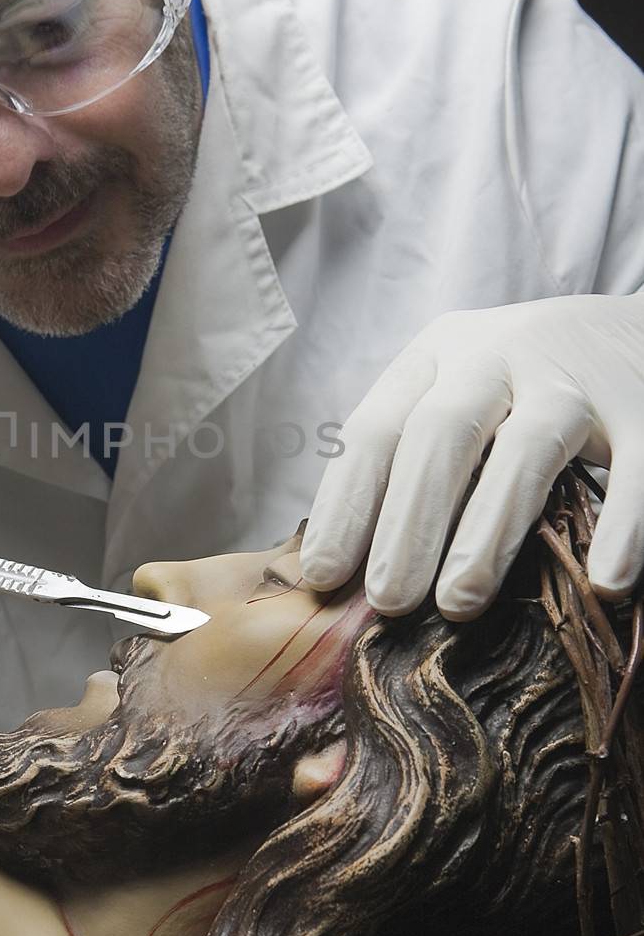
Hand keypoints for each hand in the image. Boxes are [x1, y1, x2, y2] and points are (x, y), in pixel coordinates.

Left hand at [299, 295, 643, 617]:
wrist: (632, 331)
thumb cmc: (522, 387)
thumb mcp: (458, 396)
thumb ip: (413, 461)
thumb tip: (351, 571)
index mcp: (436, 355)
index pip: (376, 428)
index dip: (345, 504)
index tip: (324, 575)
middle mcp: (496, 355)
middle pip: (440, 433)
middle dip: (408, 521)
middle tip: (387, 601)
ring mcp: (573, 378)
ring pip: (526, 449)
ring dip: (488, 531)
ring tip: (458, 604)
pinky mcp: (643, 404)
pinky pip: (635, 469)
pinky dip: (621, 527)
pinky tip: (603, 582)